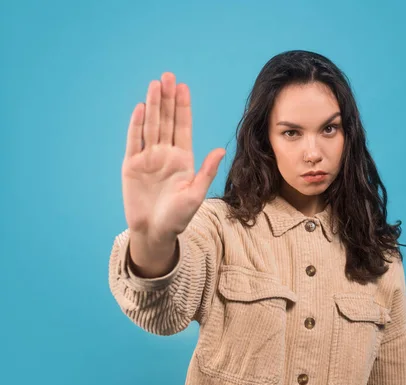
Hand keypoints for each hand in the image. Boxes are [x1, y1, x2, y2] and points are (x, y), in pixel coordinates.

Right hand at [121, 72, 225, 244]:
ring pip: (151, 126)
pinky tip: (141, 108)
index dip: (183, 107)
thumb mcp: (195, 195)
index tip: (184, 88)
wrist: (155, 232)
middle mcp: (165, 154)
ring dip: (153, 106)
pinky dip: (136, 125)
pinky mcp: (132, 165)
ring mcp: (148, 158)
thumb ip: (206, 171)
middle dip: (168, 99)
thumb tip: (220, 149)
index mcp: (183, 159)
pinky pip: (134, 141)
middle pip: (167, 121)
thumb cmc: (178, 217)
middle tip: (168, 76)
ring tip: (155, 84)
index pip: (183, 127)